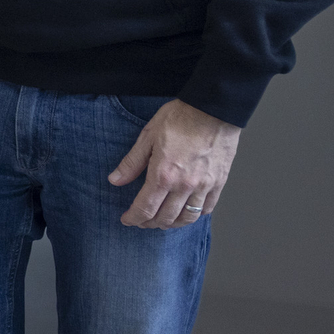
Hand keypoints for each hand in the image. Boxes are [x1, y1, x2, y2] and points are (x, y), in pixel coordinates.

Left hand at [109, 99, 240, 228]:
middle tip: (141, 221)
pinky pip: (207, 208)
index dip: (134, 218)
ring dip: (172, 224)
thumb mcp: (147, 137)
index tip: (127, 219)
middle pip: (165, 217)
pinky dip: (195, 215)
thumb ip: (131, 163)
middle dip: (149, 223)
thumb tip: (115, 180)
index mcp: (163, 175)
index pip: (145, 208)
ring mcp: (204, 186)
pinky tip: (186, 212)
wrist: (213, 110)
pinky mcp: (219, 183)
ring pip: (187, 217)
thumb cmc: (180, 119)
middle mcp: (184, 186)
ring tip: (162, 221)